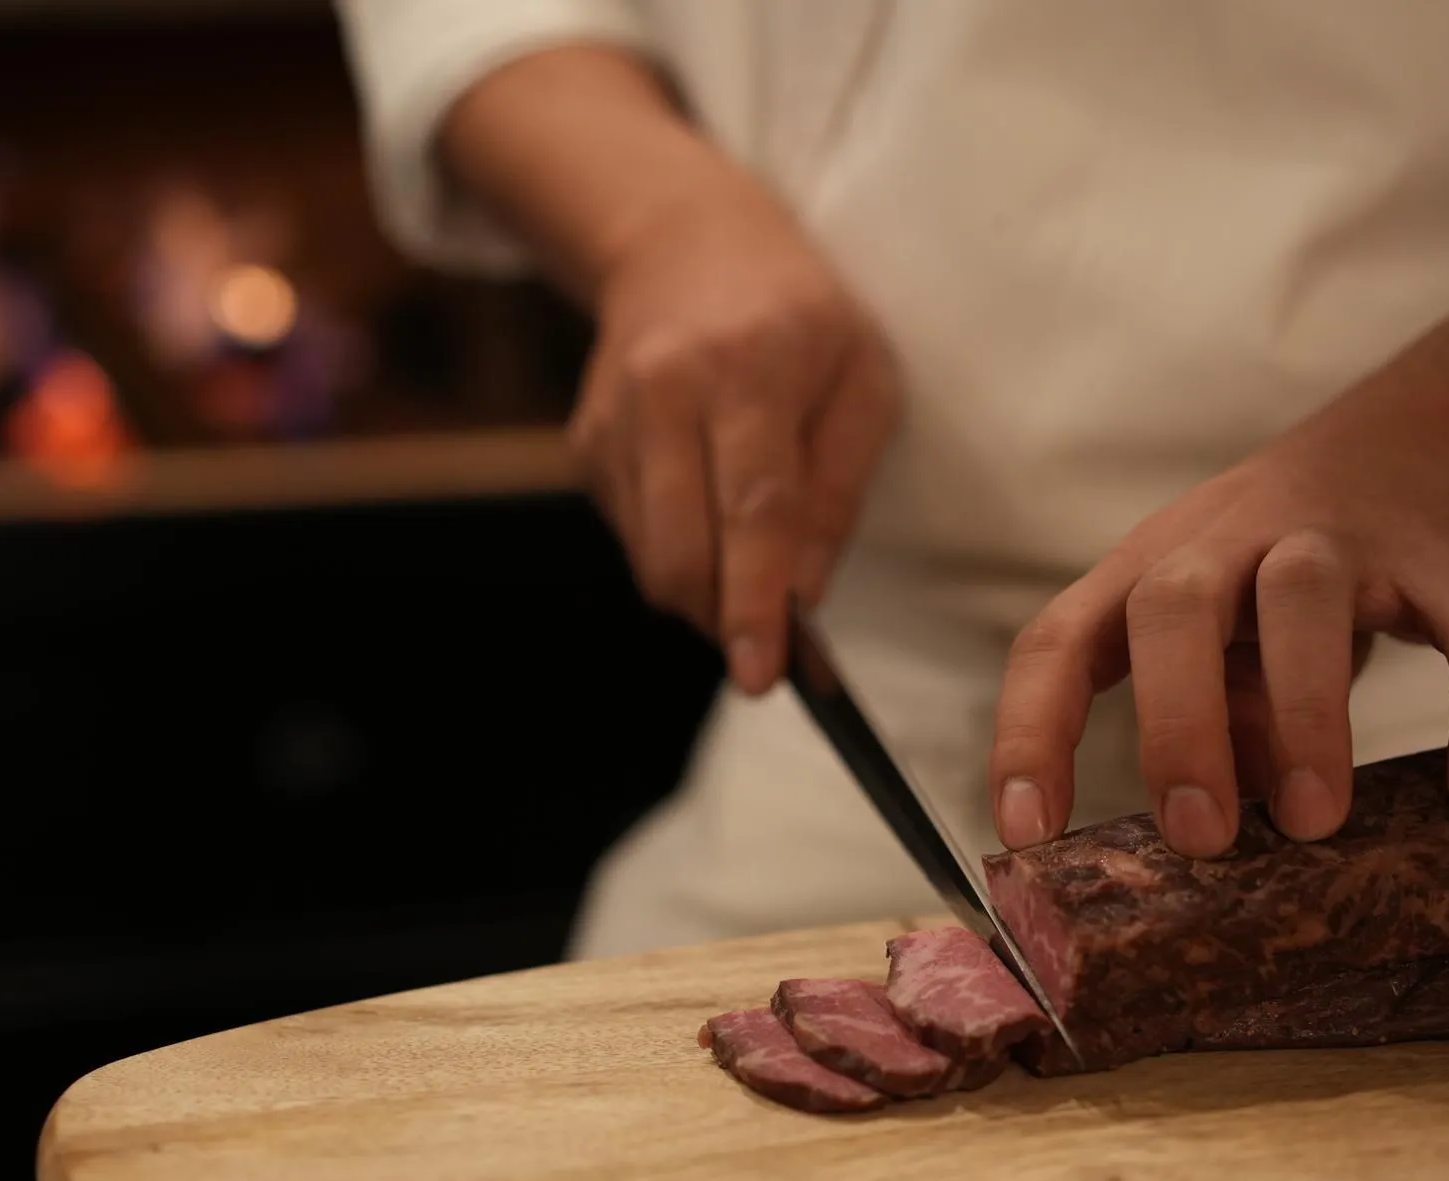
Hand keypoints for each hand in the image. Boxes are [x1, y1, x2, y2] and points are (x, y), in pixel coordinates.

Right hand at [569, 187, 899, 692]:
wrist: (684, 241)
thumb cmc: (797, 316)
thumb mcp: (862, 379)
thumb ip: (839, 488)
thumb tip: (805, 593)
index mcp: (754, 365)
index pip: (754, 506)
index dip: (755, 598)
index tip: (762, 671)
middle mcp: (670, 388)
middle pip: (682, 548)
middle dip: (722, 616)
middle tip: (766, 640)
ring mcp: (615, 416)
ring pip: (650, 556)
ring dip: (701, 590)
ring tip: (746, 555)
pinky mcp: (586, 441)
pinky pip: (631, 537)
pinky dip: (675, 551)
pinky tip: (703, 503)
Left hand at [990, 419, 1448, 857]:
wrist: (1414, 444)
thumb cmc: (1276, 574)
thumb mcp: (1218, 637)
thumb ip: (1208, 723)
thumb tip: (1209, 839)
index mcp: (1145, 573)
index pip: (1057, 644)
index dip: (1030, 734)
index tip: (1026, 832)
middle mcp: (1225, 543)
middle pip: (1173, 608)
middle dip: (1177, 724)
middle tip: (1199, 837)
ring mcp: (1336, 536)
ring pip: (1303, 598)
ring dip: (1308, 715)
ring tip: (1315, 822)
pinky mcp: (1444, 552)